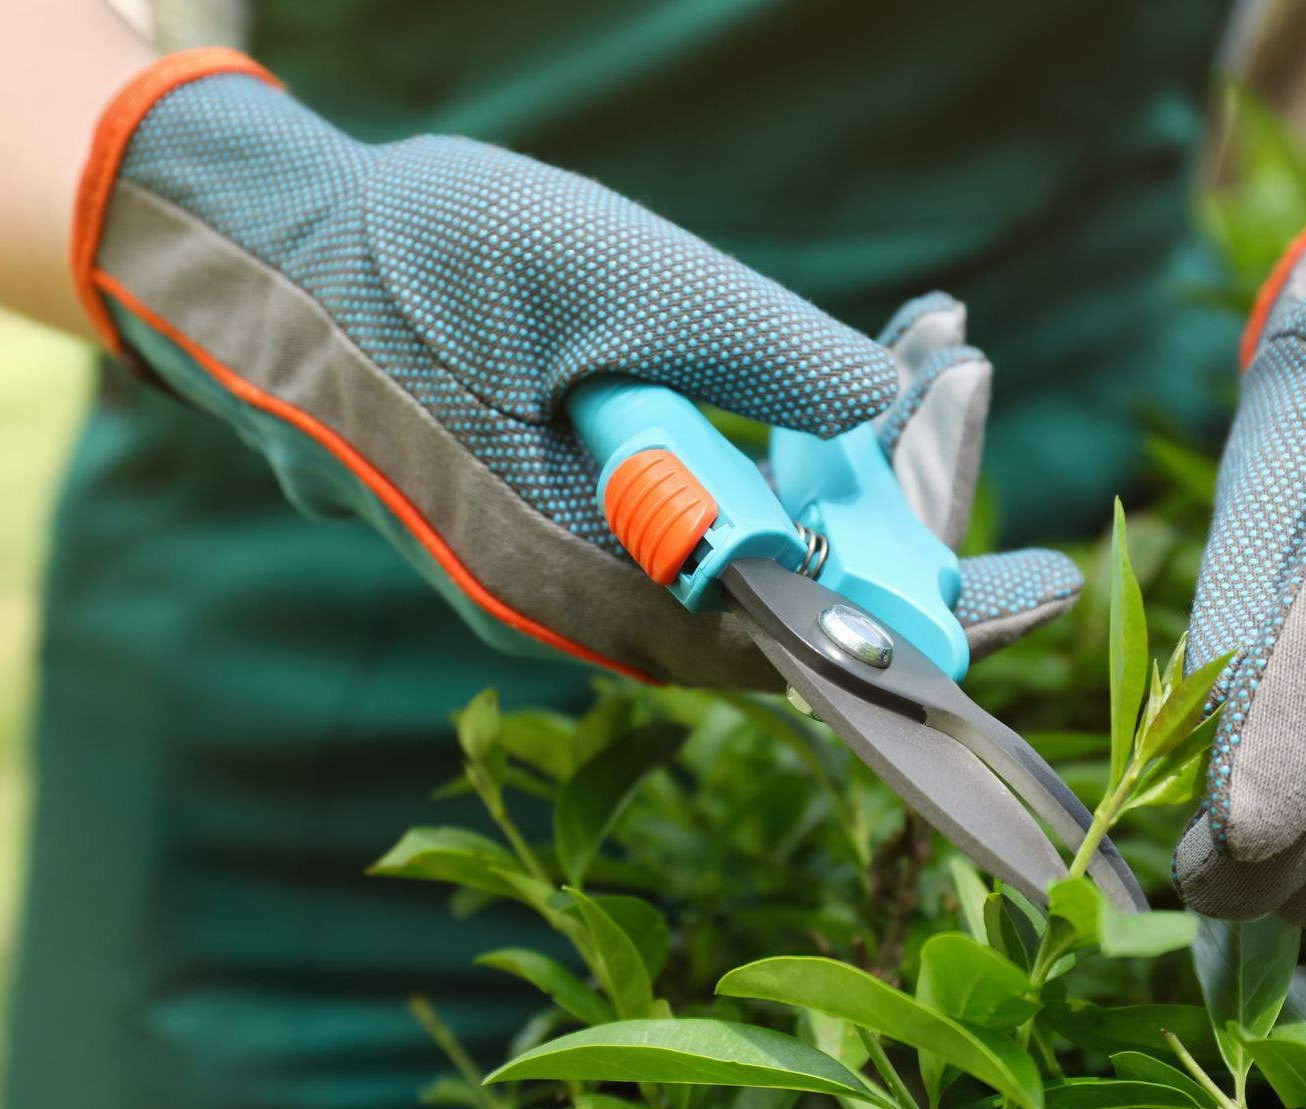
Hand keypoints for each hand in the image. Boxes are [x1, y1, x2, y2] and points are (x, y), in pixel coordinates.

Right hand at [74, 51, 1076, 685]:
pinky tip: (818, 380)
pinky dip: (778, 462)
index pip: (804, 643)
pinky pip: (698, 525)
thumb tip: (892, 405)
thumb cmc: (418, 267)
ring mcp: (568, 578)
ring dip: (846, 473)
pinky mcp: (557, 534)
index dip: (933, 624)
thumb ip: (764, 350)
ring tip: (924, 355)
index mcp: (593, 578)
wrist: (261, 270)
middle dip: (903, 507)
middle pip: (792, 604)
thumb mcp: (612, 274)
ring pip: (751, 559)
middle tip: (966, 383)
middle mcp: (586, 611)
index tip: (1043, 590)